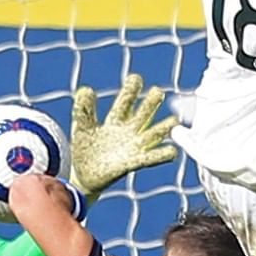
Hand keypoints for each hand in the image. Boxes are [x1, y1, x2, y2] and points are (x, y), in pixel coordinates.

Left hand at [70, 73, 176, 195]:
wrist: (83, 176)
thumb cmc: (85, 150)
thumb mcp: (82, 128)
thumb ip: (83, 111)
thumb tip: (85, 89)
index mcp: (115, 121)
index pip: (125, 102)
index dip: (131, 91)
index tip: (136, 78)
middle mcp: (128, 131)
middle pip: (143, 114)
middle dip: (150, 104)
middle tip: (158, 92)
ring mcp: (133, 147)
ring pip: (154, 134)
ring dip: (164, 128)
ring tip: (174, 121)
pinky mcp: (133, 163)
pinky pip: (150, 158)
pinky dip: (161, 155)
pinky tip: (171, 151)